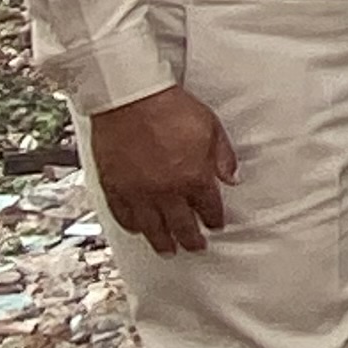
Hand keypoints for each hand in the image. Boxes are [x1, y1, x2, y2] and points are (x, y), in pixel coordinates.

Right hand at [88, 84, 238, 254]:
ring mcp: (138, 192)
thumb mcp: (211, 127)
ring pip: (152, 228)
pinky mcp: (114, 187)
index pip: (208, 208)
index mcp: (193, 177)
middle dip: (192, 239)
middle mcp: (166, 191)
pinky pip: (123, 215)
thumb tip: (232, 178)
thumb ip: (223, 156)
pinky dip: (132, 226)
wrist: (131, 97)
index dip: (214, 219)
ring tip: (168, 250)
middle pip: (181, 225)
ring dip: (162, 242)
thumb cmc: (170, 107)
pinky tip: (138, 230)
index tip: (215, 225)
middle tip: (196, 247)